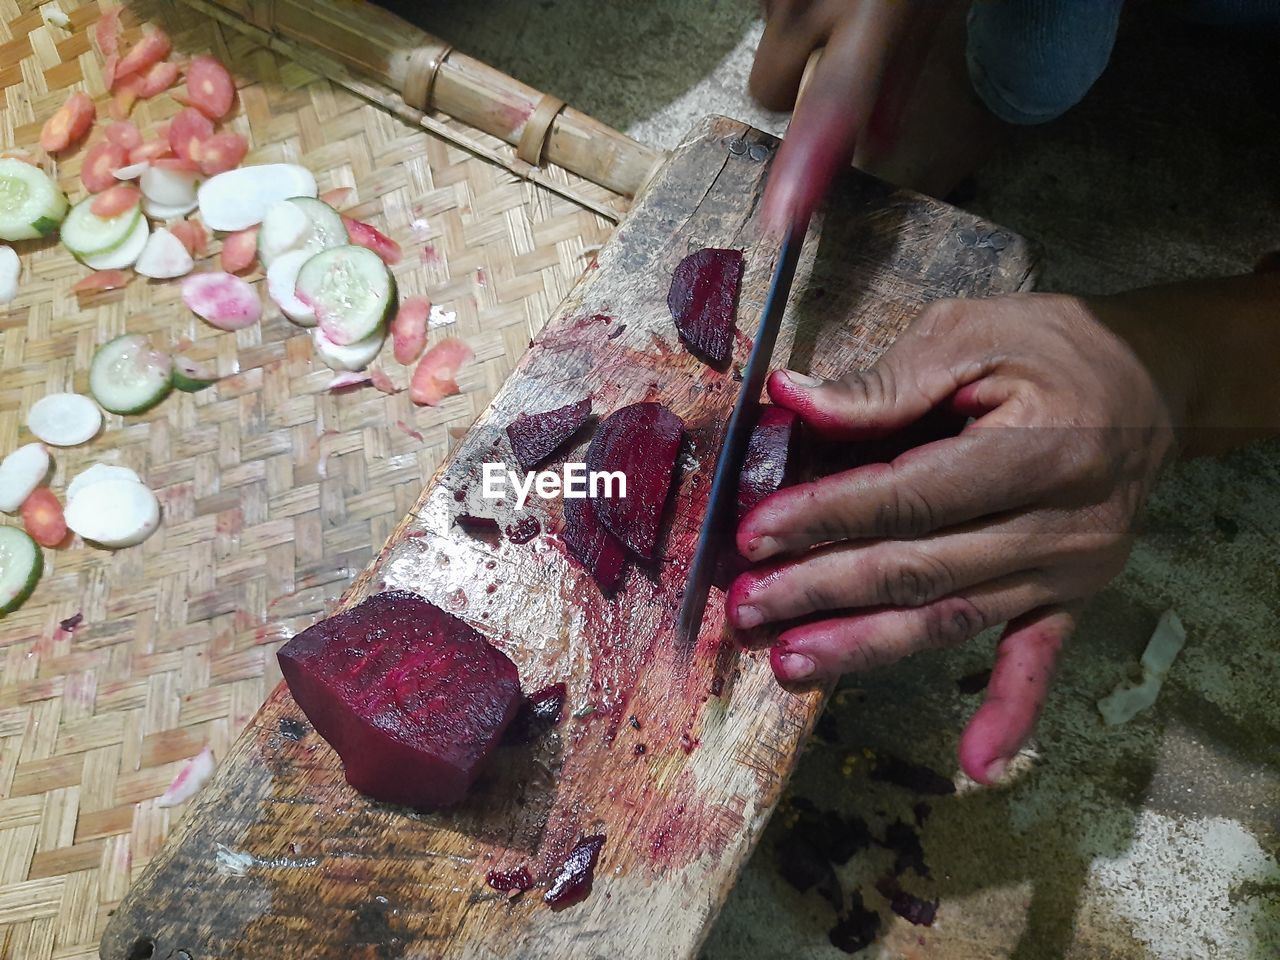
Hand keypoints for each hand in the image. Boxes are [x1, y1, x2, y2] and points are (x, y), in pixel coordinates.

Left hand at [725, 293, 1177, 783]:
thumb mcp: (968, 334)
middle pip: (918, 567)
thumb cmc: (1051, 349)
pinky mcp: (1072, 596)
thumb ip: (883, 381)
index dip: (827, 516)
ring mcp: (1067, 568)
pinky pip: (1037, 659)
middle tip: (747, 608)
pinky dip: (1010, 712)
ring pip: (950, 618)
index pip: (908, 495)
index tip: (756, 534)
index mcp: (1032, 447)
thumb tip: (788, 398)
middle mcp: (1055, 521)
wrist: (1152, 383)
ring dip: (866, 646)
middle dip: (822, 590)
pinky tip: (977, 764)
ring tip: (791, 664)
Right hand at [752, 0, 950, 229]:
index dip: (808, 164)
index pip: (833, 100)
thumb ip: (900, 76)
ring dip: (796, 34)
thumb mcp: (929, 5)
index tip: (786, 216)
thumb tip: (873, 146)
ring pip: (766, 45)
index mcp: (870, 9)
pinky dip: (792, 5)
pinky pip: (764, 8)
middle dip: (795, 81)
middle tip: (839, 49)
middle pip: (769, 89)